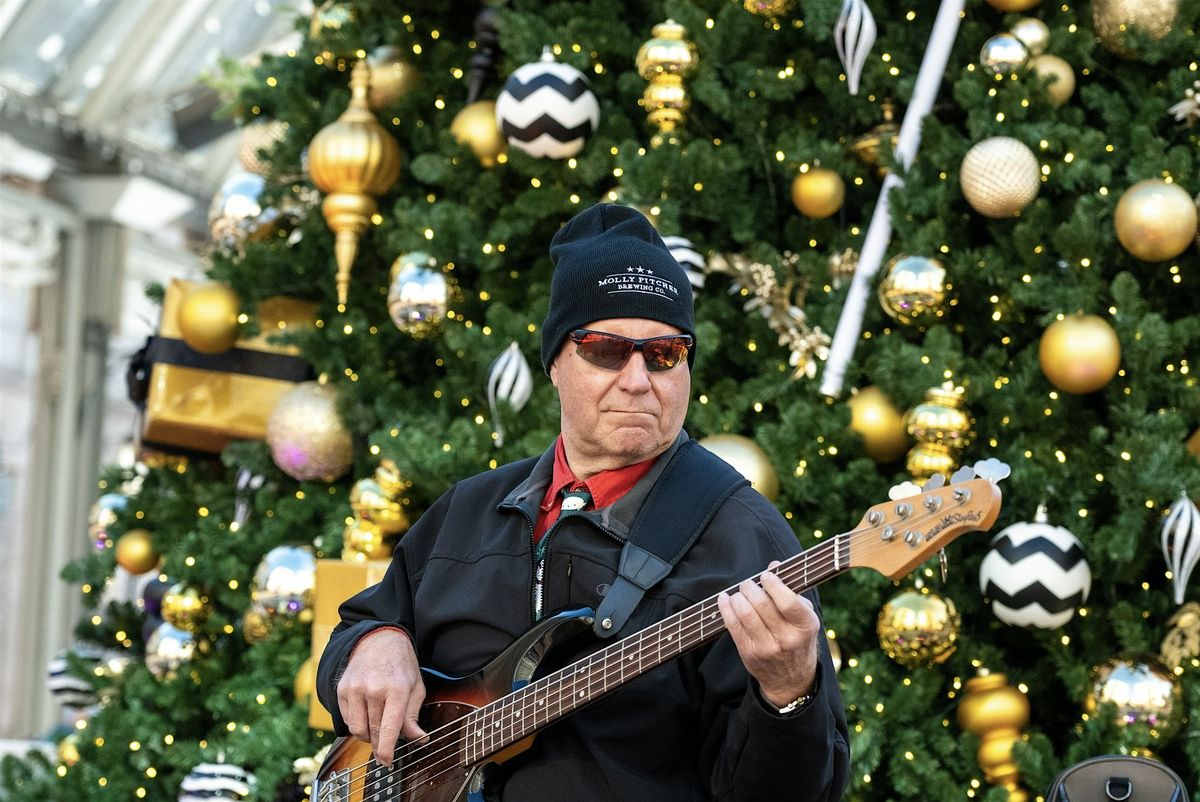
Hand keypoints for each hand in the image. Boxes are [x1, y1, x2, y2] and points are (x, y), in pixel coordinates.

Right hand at [336, 628, 427, 765]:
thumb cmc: (401, 665)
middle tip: (384, 748)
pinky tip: (366, 715)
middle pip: (373, 732)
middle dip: (379, 745)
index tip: (387, 762)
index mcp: (397, 689)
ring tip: (376, 729)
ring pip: (357, 729)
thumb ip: (413, 715)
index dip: (387, 751)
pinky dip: (356, 723)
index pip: (389, 729)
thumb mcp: (415, 687)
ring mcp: (355, 688)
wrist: (378, 640)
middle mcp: (374, 689)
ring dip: (367, 736)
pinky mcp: (342, 688)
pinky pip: (346, 718)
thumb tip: (418, 739)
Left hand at [717, 561, 819, 708]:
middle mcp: (787, 638)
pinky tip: (725, 599)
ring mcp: (767, 647)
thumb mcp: (804, 617)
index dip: (773, 584)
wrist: (790, 679)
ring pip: (745, 613)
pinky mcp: (748, 653)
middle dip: (750, 588)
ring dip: (737, 597)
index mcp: (806, 626)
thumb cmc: (798, 638)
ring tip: (739, 592)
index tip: (766, 575)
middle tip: (748, 584)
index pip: (787, 601)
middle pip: (762, 604)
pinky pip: (733, 626)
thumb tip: (774, 565)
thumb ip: (791, 591)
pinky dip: (726, 608)